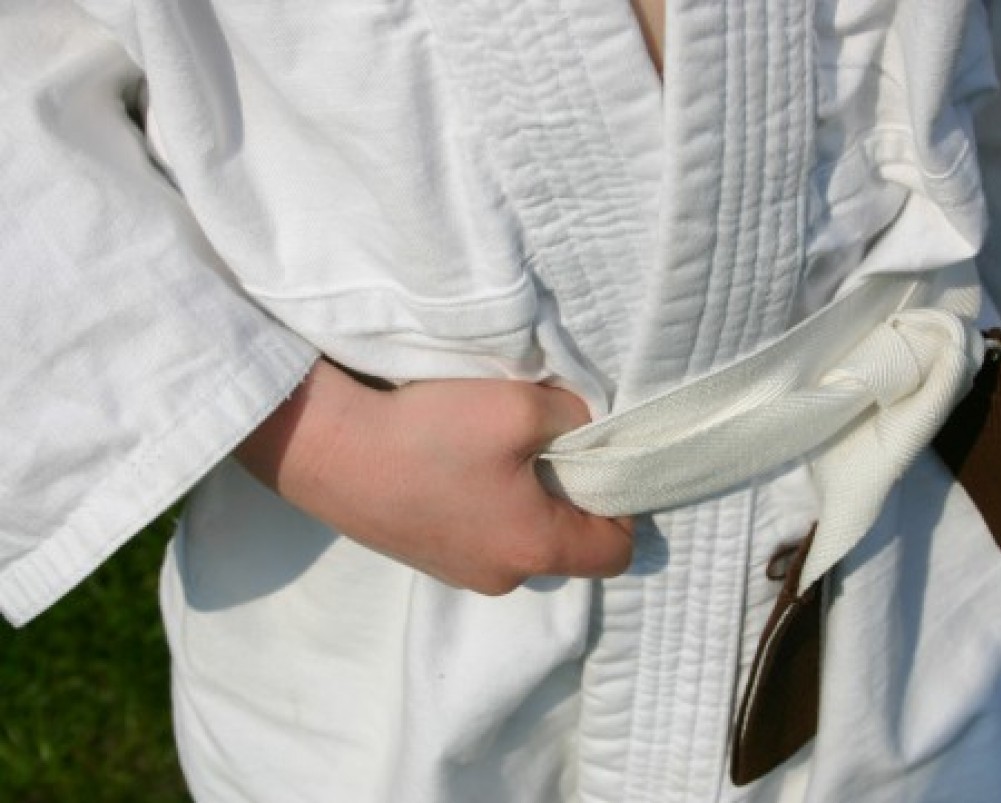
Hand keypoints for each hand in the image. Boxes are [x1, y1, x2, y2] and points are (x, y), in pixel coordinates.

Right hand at [236, 360, 633, 593]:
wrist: (327, 448)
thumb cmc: (429, 430)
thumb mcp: (522, 406)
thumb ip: (575, 418)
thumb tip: (584, 431)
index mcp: (535, 548)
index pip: (617, 553)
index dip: (622, 506)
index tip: (599, 463)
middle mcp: (502, 577)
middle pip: (565, 546)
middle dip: (566, 497)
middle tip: (543, 445)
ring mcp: (458, 574)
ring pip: (519, 539)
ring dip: (521, 500)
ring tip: (491, 451)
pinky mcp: (424, 558)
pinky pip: (478, 536)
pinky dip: (482, 505)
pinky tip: (452, 465)